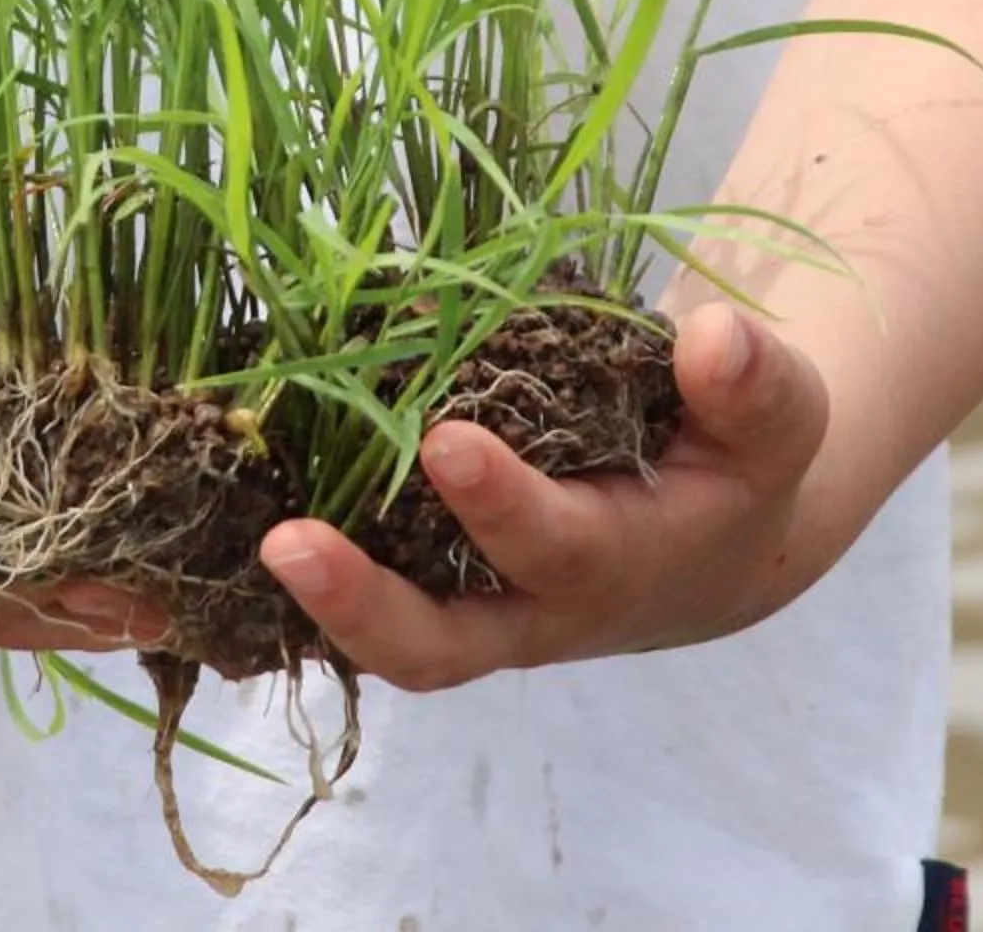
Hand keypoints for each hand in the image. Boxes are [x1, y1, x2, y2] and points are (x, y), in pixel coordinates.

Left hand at [255, 304, 834, 692]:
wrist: (711, 530)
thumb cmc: (734, 457)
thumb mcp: (774, 418)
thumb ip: (751, 384)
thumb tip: (710, 336)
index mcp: (616, 563)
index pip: (553, 548)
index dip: (501, 505)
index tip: (445, 440)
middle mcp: (528, 610)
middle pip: (437, 646)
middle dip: (363, 606)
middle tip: (288, 545)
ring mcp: (466, 609)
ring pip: (374, 637)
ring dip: (302, 602)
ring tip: (230, 536)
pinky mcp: (420, 584)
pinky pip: (349, 593)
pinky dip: (288, 575)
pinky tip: (208, 511)